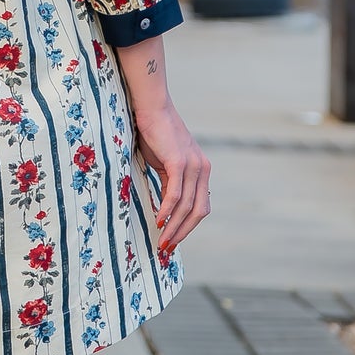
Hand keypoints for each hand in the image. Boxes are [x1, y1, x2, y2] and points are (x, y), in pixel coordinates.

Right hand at [133, 98, 210, 251]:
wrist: (151, 106)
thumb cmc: (154, 132)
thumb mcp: (165, 162)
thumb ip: (169, 182)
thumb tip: (163, 207)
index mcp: (202, 170)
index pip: (201, 206)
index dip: (188, 226)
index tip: (173, 239)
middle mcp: (202, 169)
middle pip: (198, 211)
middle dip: (183, 232)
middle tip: (166, 248)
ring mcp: (193, 165)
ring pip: (187, 206)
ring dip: (174, 226)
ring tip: (161, 240)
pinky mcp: (179, 161)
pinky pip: (175, 193)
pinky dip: (167, 210)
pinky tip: (159, 220)